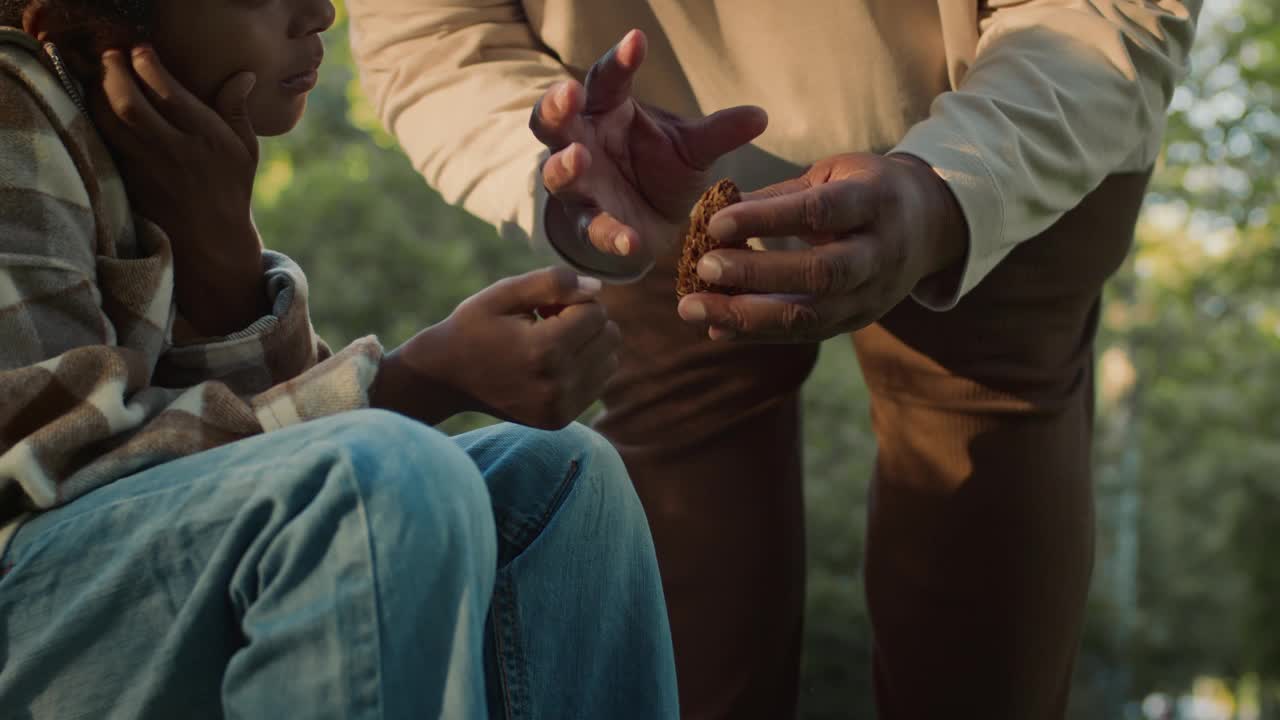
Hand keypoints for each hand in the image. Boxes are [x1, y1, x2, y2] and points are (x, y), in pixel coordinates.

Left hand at [91, 46, 263, 336]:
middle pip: (130, 103)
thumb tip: (243, 75)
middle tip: (112, 56)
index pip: (169, 92)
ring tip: (102, 76)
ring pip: (109, 121)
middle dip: (114, 71)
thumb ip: (237, 111)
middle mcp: (175, 152)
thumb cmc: (230, 190)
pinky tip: (97, 104)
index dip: (148, 64)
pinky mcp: (128, 181)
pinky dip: (95, 117)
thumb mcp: (245, 150)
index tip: (142, 51)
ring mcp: (147, 168)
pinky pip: (104, 140)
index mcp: (207, 139)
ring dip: (98, 91)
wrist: (210, 241)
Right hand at [373, 267, 620, 428]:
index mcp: (544, 351)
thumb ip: (553, 282)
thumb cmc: (474, 327)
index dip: (572, 300)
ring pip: (610, 360)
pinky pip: (598, 383)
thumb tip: (597, 287)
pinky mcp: (560, 420)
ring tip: (549, 343)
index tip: (542, 307)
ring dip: (588, 345)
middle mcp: (557, 385)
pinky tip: (550, 364)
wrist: (446, 378)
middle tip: (547, 323)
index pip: (596, 312)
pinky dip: (583, 367)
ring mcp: (560, 408)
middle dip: (584, 321)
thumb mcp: (505, 293)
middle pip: (609, 336)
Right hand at [531, 29, 767, 275]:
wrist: (650, 222)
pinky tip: (629, 239)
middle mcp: (583, 142)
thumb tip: (761, 116)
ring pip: (557, 172)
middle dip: (556, 106)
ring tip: (578, 157)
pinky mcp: (588, 224)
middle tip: (568, 94)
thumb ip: (718, 133)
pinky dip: (609, 233)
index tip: (638, 40)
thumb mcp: (692, 149)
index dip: (619, 60)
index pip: (607, 79)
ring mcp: (580, 185)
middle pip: (554, 119)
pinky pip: (591, 228)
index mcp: (607, 110)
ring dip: (564, 165)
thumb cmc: (660, 169)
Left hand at [675, 153, 969, 342]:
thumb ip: (779, 195)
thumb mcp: (834, 174)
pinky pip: (804, 333)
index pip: (819, 212)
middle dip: (758, 274)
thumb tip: (713, 210)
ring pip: (810, 315)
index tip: (716, 222)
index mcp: (875, 201)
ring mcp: (872, 295)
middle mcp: (880, 253)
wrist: (930, 226)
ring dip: (747, 316)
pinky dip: (757, 334)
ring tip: (694, 308)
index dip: (768, 219)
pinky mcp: (856, 322)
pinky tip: (716, 328)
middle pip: (820, 272)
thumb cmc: (865, 189)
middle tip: (704, 267)